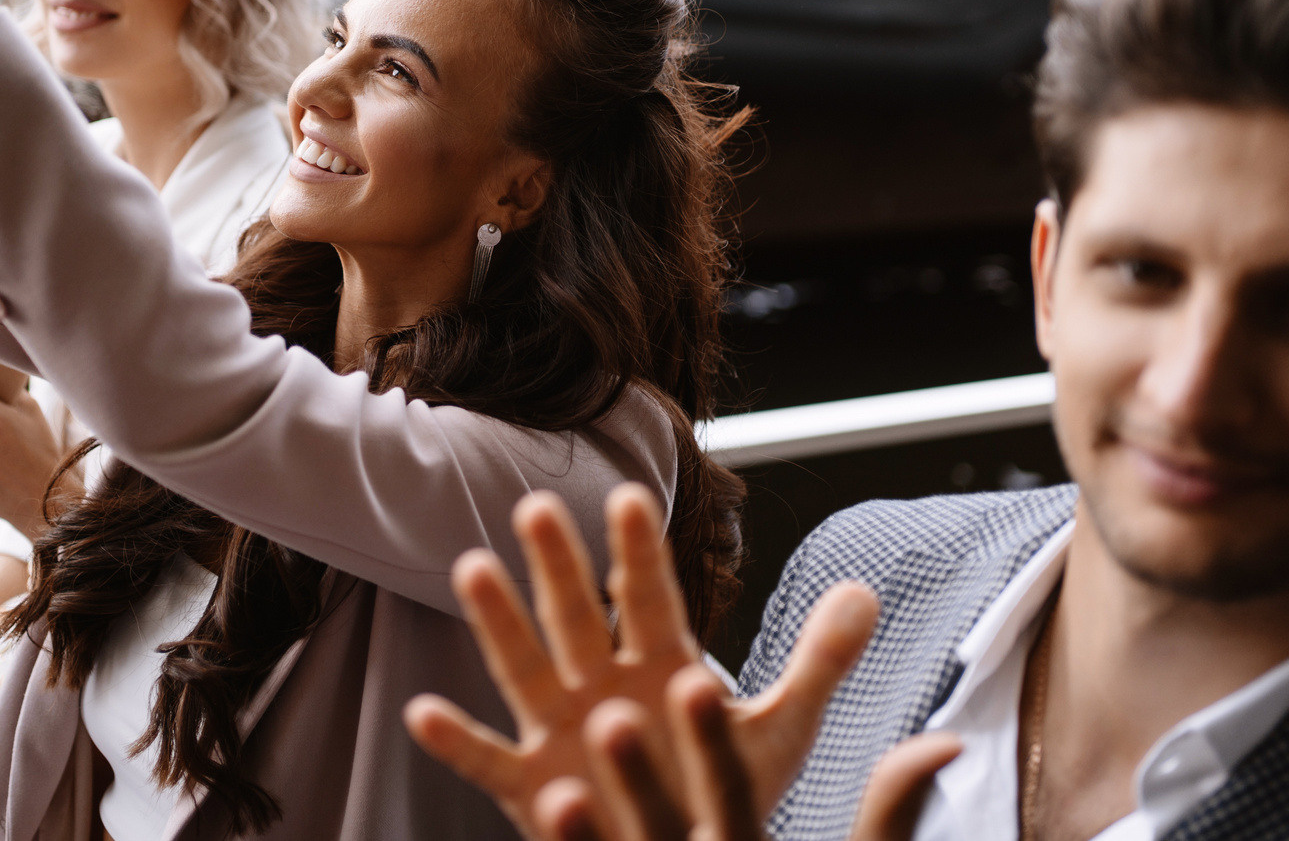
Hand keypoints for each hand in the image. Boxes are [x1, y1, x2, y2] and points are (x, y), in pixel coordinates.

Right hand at [405, 485, 893, 839]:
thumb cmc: (725, 789)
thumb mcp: (780, 733)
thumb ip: (818, 662)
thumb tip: (866, 590)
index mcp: (663, 663)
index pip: (653, 599)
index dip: (642, 553)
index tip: (629, 496)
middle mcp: (605, 685)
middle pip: (580, 616)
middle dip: (560, 564)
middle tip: (538, 504)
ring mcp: (564, 733)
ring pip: (526, 669)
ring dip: (499, 623)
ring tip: (471, 566)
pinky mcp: (534, 790)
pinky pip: (489, 764)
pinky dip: (457, 742)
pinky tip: (422, 712)